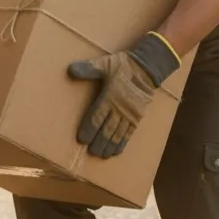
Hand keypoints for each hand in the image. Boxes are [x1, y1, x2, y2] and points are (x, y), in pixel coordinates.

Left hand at [67, 32, 180, 158]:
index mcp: (109, 97)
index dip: (89, 129)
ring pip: (117, 134)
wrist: (147, 68)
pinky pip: (129, 133)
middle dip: (99, 142)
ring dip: (109, 145)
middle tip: (91, 152)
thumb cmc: (124, 66)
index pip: (97, 117)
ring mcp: (129, 114)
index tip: (82, 139)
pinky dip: (122, 143)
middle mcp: (119, 108)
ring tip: (102, 155)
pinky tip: (116, 151)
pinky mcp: (137, 117)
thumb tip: (71, 70)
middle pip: (107, 129)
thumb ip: (89, 69)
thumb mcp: (105, 64)